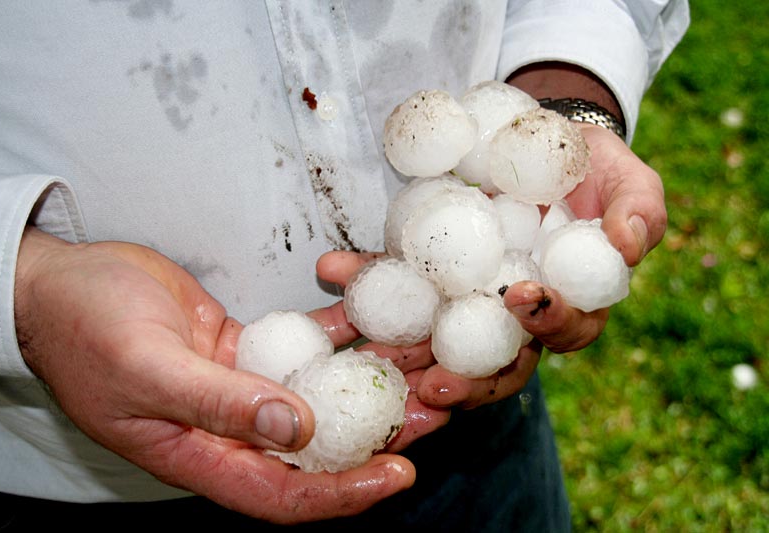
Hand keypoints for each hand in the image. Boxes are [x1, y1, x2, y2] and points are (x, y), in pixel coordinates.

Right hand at [14, 227, 415, 523]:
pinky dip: (339, 336)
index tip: (398, 474)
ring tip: (422, 362)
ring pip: (319, 393)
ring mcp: (240, 387)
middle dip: (378, 432)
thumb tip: (297, 428)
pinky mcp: (245, 348)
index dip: (343, 490)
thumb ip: (219, 403)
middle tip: (435, 410)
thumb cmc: (87, 330)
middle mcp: (228, 429)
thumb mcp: (147, 369)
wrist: (61, 285)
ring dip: (369, 380)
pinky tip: (377, 319)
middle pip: (318, 444)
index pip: (283, 492)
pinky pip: (302, 347)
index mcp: (200, 455)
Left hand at [320, 127, 666, 410]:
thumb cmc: (592, 167)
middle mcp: (512, 316)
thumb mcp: (627, 180)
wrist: (536, 143)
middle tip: (427, 384)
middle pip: (488, 362)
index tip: (520, 299)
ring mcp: (464, 298)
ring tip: (361, 346)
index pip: (560, 333)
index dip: (543, 326)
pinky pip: (394, 286)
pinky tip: (333, 268)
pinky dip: (363, 281)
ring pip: (431, 338)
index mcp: (567, 303)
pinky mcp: (427, 273)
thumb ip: (638, 212)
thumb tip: (628, 245)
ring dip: (395, 348)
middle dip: (457, 380)